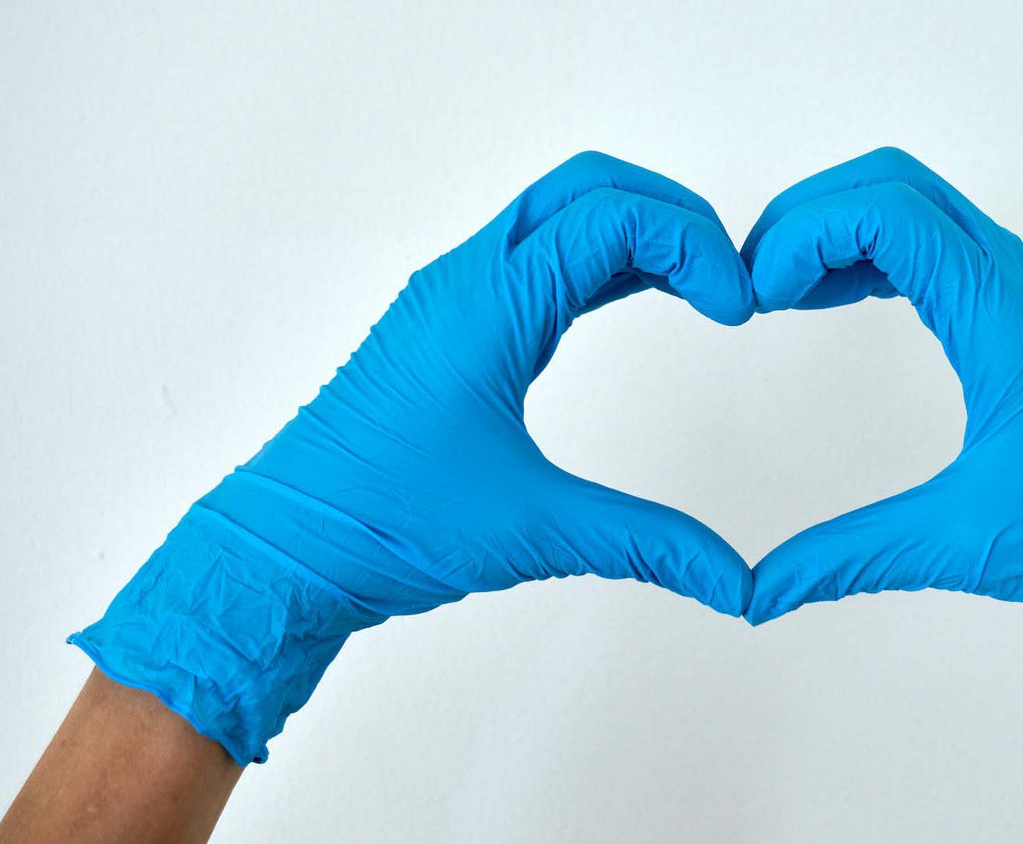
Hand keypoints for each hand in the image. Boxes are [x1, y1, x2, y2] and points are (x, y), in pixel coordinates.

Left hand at [69, 152, 755, 763]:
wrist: (283, 549)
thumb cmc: (381, 524)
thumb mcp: (533, 531)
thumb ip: (647, 546)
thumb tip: (735, 582)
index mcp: (488, 305)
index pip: (613, 218)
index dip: (694, 246)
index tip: (739, 309)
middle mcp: (468, 279)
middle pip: (588, 186)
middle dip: (673, 214)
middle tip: (729, 276)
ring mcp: (454, 296)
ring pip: (559, 213)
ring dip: (635, 231)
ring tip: (700, 285)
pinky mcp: (449, 324)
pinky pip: (536, 255)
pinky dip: (599, 260)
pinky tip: (637, 296)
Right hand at [741, 147, 1022, 744]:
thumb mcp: (962, 543)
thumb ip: (848, 558)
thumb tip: (757, 592)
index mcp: (1004, 314)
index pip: (888, 211)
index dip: (804, 234)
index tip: (756, 296)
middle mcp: (1017, 280)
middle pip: (894, 182)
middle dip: (809, 215)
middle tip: (752, 281)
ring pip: (915, 203)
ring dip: (838, 229)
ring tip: (777, 291)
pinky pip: (935, 243)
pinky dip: (872, 254)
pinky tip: (830, 300)